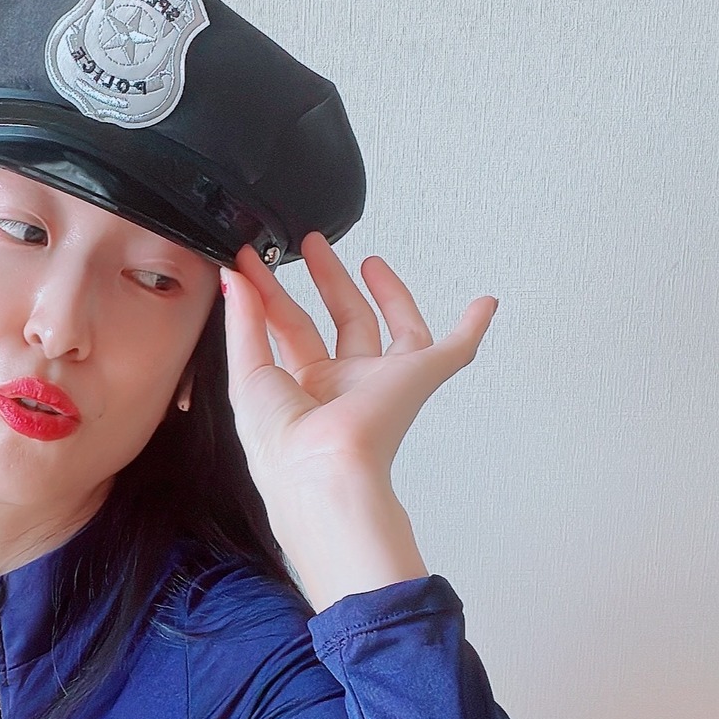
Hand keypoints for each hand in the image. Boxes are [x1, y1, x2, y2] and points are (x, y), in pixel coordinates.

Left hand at [220, 235, 498, 498]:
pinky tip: (482, 305)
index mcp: (301, 393)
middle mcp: (343, 388)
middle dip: (325, 281)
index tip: (253, 261)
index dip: (270, 292)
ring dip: (384, 292)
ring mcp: (382, 382)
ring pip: (391, 327)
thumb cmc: (284, 448)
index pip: (289, 329)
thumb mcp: (247, 375)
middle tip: (310, 245)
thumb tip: (236, 279)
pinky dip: (471, 328)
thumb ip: (244, 323)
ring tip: (367, 258)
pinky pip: (455, 351)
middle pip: (340, 322)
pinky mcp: (418, 378)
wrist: (323, 473)